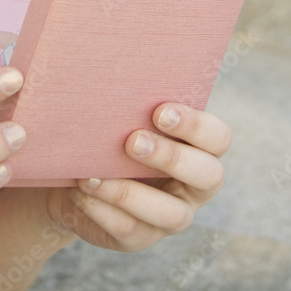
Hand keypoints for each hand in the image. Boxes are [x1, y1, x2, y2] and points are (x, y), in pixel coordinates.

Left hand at [44, 103, 230, 251]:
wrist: (73, 172)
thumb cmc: (108, 130)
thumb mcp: (123, 113)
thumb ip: (132, 97)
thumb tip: (115, 51)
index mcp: (199, 147)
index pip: (218, 138)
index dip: (195, 126)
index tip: (159, 111)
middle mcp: (194, 185)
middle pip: (208, 176)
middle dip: (172, 157)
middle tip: (132, 140)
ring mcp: (170, 216)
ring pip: (172, 215)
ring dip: (131, 192)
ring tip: (93, 173)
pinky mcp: (140, 238)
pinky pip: (130, 231)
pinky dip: (103, 209)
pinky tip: (81, 190)